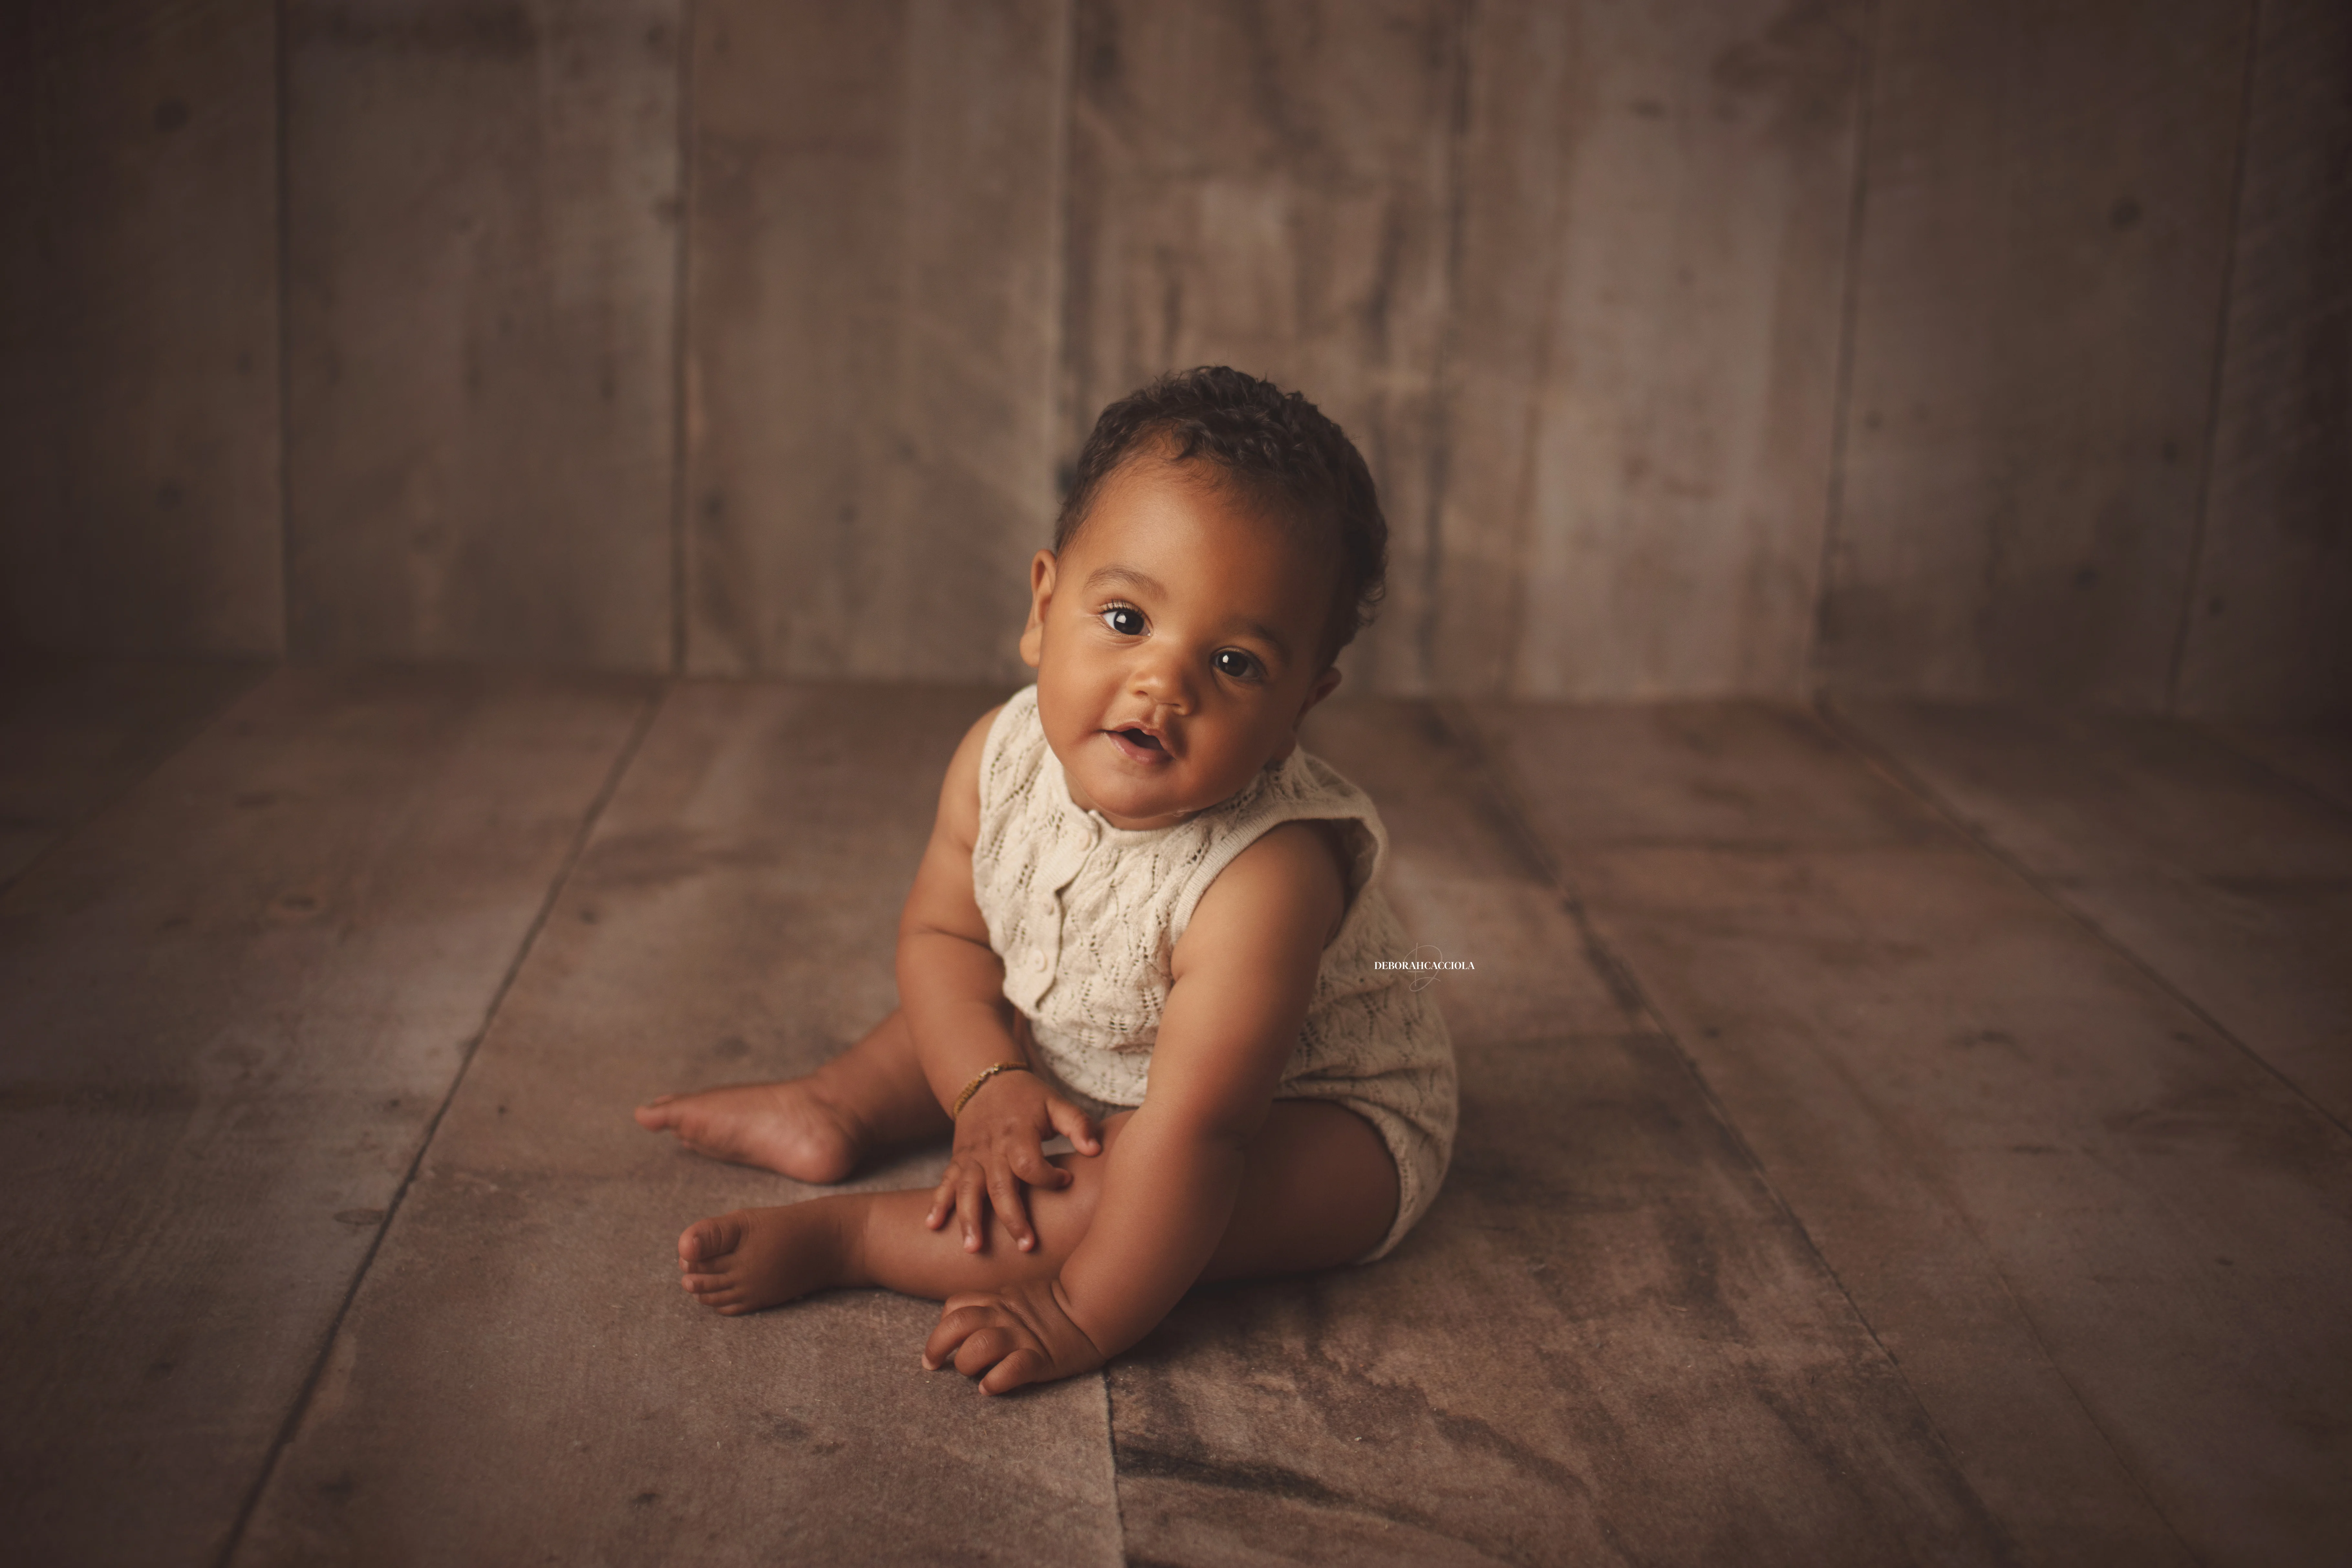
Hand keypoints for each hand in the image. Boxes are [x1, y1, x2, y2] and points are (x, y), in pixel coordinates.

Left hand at [923, 1278, 1104, 1394]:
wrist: (1094, 1308)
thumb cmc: (1055, 1308)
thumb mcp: (1018, 1297)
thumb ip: (993, 1307)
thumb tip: (967, 1328)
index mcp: (997, 1300)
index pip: (955, 1307)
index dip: (942, 1327)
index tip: (940, 1346)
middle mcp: (1004, 1316)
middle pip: (956, 1325)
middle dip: (936, 1346)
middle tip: (933, 1365)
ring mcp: (1021, 1337)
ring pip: (978, 1347)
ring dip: (966, 1364)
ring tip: (972, 1376)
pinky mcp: (1040, 1359)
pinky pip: (1010, 1370)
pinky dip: (994, 1382)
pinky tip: (990, 1388)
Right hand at [926, 1071, 1099, 1252]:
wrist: (986, 1081)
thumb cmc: (1028, 1098)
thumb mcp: (1056, 1103)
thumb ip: (1077, 1125)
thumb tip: (1096, 1150)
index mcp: (1017, 1133)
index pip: (1030, 1164)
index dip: (1049, 1177)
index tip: (1066, 1181)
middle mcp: (991, 1148)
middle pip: (999, 1186)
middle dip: (1012, 1218)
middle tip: (1026, 1246)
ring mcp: (971, 1156)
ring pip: (967, 1190)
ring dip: (969, 1219)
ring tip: (973, 1248)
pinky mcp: (958, 1160)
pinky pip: (945, 1183)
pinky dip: (937, 1203)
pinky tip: (932, 1226)